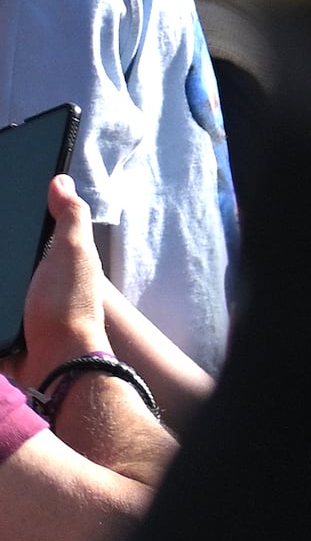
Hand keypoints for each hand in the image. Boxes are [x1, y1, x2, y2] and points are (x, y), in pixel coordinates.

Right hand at [13, 177, 107, 387]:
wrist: (57, 362)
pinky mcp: (1, 333)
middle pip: (3, 261)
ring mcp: (17, 311)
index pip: (23, 236)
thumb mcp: (73, 253)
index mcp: (53, 264)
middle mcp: (35, 286)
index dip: (8, 224)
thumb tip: (61, 179)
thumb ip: (70, 217)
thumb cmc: (67, 305)